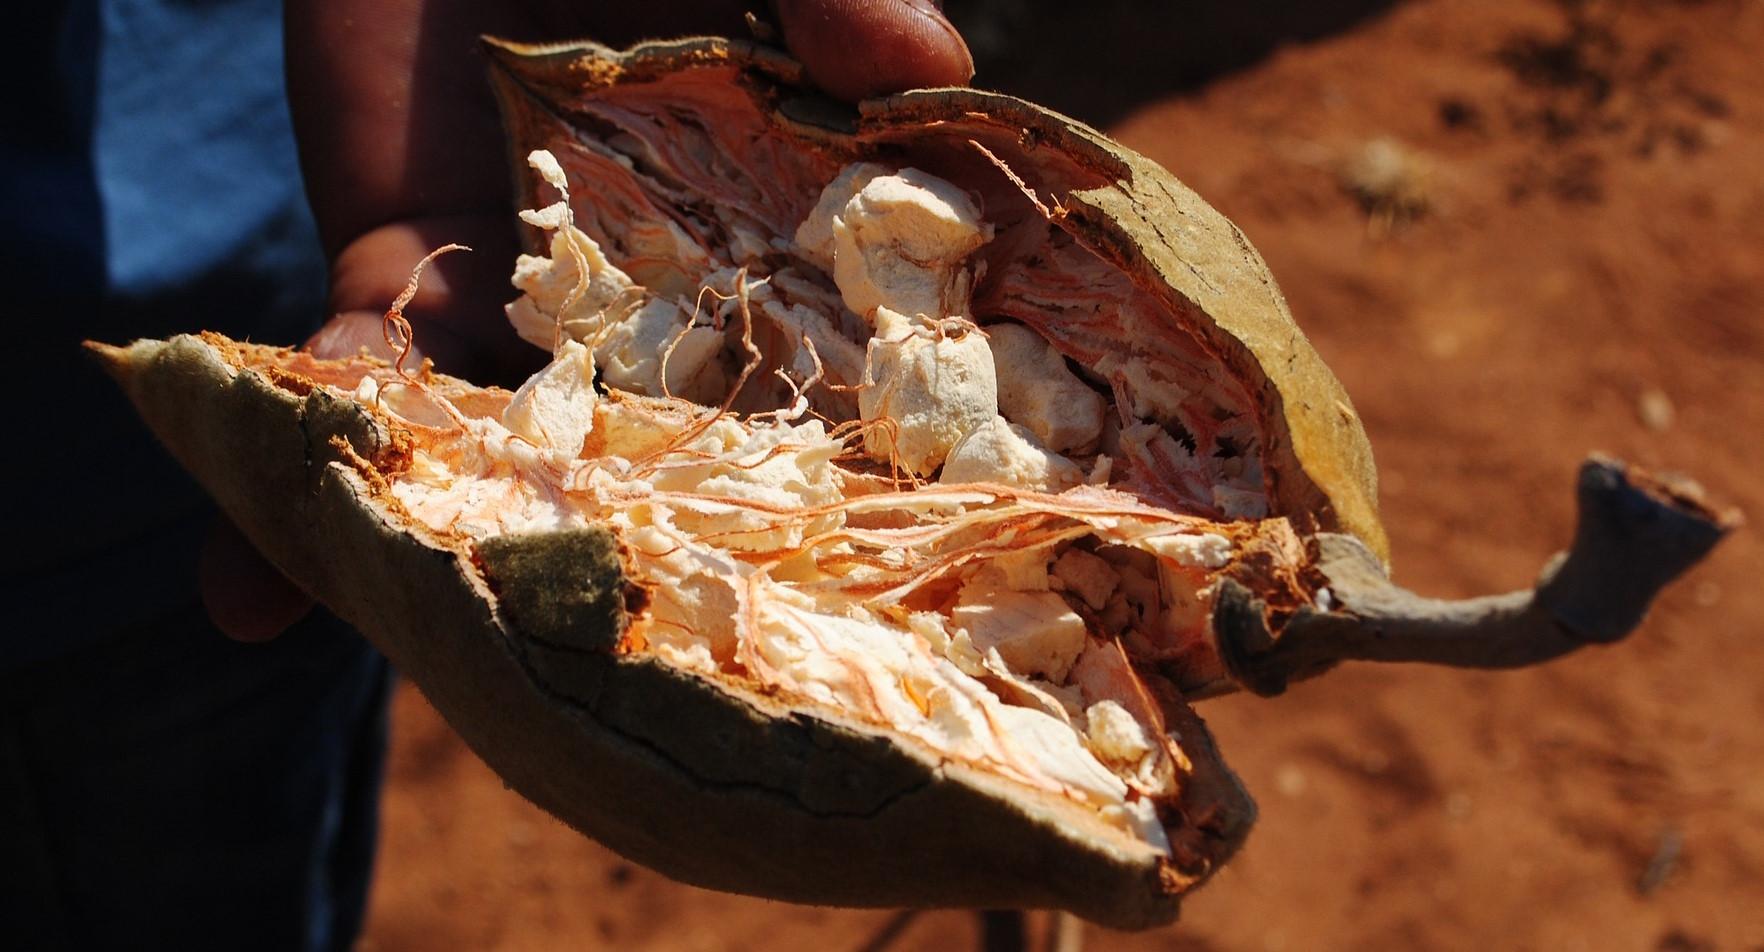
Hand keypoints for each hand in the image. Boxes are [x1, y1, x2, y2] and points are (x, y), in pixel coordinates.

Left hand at [199, 0, 972, 640]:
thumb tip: (927, 76)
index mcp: (780, 247)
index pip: (843, 380)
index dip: (867, 483)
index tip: (896, 602)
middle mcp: (665, 309)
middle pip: (683, 466)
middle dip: (680, 580)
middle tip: (692, 719)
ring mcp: (532, 307)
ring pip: (523, 461)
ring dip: (489, 573)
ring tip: (480, 693)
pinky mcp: (400, 272)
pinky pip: (358, 378)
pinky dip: (318, 464)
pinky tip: (257, 598)